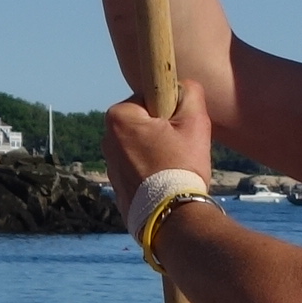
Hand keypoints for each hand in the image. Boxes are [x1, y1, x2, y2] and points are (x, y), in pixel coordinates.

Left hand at [102, 91, 215, 208]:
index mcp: (119, 117)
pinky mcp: (116, 186)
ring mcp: (109, 165)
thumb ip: (190, 93)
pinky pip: (138, 169)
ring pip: (141, 147)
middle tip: (180, 149)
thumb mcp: (195, 122)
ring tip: (174, 170)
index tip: (179, 129)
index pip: (149, 98)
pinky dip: (151, 172)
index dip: (170, 110)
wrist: (172, 217)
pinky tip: (165, 184)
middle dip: (162, 132)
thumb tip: (184, 85)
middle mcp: (106, 139)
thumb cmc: (181, 166)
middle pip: (144, 123)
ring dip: (157, 153)